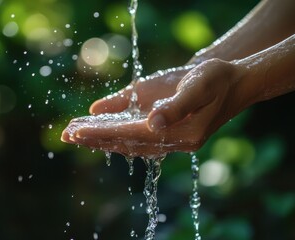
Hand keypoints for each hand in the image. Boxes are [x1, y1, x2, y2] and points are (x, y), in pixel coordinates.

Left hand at [61, 59, 246, 156]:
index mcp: (180, 133)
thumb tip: (153, 121)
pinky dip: (116, 134)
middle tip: (66, 134)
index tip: (77, 130)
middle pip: (126, 143)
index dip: (103, 132)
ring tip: (77, 134)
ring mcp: (170, 140)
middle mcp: (172, 141)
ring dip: (102, 138)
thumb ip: (177, 106)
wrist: (233, 84)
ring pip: (129, 143)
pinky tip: (101, 131)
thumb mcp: (200, 86)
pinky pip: (137, 138)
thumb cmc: (217, 80)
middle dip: (95, 138)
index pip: (132, 135)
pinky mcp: (167, 133)